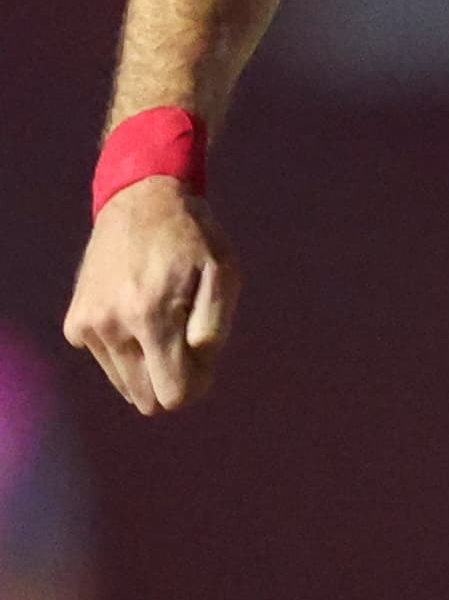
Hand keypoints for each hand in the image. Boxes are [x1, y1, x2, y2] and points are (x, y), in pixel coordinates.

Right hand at [64, 177, 239, 413]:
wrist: (141, 203)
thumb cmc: (193, 239)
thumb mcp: (223, 273)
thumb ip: (215, 323)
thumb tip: (198, 360)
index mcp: (150, 316)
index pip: (172, 392)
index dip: (195, 386)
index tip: (205, 361)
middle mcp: (111, 325)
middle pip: (144, 397)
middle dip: (173, 380)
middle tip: (190, 344)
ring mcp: (87, 327)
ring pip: (124, 383)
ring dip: (148, 364)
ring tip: (165, 321)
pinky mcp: (74, 324)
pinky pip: (106, 359)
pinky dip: (126, 347)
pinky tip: (138, 311)